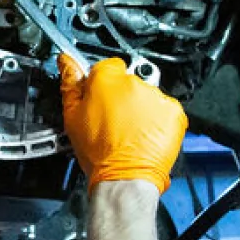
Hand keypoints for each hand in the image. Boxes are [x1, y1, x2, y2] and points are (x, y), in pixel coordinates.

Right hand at [60, 55, 187, 194]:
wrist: (124, 178)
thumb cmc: (98, 152)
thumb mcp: (72, 117)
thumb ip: (70, 84)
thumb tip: (66, 61)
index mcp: (106, 79)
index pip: (106, 67)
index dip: (102, 84)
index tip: (101, 99)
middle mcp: (133, 82)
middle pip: (127, 82)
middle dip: (121, 97)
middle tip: (113, 122)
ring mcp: (155, 96)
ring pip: (146, 96)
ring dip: (140, 109)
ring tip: (130, 132)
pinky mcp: (173, 111)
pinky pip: (164, 109)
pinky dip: (158, 120)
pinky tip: (145, 135)